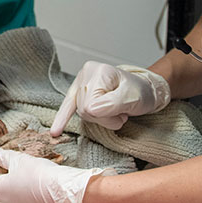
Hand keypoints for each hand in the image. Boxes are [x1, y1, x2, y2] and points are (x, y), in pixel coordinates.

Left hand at [0, 149, 113, 202]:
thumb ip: (3, 157)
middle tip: (7, 166)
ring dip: (12, 186)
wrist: (64, 193)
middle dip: (0, 178)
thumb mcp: (18, 159)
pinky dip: (23, 194)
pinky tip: (33, 183)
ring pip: (10, 198)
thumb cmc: (38, 174)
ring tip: (23, 172)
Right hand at [51, 62, 170, 135]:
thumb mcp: (133, 98)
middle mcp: (86, 73)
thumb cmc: (141, 92)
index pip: (91, 106)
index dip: (106, 117)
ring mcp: (81, 81)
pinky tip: (55, 131)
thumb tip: (89, 111)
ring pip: (80, 112)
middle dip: (104, 118)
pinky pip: (67, 106)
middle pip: (84, 109)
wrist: (146, 90)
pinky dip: (62, 118)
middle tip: (120, 113)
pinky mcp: (79, 90)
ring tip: (114, 112)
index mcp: (99, 71)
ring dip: (99, 119)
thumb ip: (111, 104)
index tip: (123, 114)